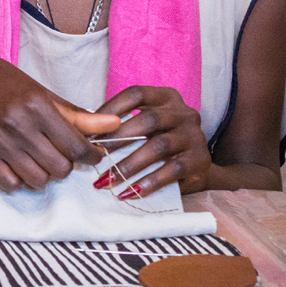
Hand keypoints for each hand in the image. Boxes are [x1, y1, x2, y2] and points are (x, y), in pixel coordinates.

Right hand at [0, 51, 120, 191]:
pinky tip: (18, 166)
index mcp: (38, 106)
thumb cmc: (2, 82)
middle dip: (65, 165)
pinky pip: (10, 183)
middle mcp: (18, 125)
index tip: (91, 155)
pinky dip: (18, 180)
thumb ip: (77, 115)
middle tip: (59, 155)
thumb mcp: (41, 92)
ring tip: (37, 160)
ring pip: (37, 180)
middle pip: (60, 168)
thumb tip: (114, 124)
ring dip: (43, 175)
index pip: (77, 146)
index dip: (91, 155)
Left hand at [94, 85, 210, 197]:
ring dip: (129, 164)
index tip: (90, 125)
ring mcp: (195, 135)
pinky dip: (149, 182)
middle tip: (95, 155)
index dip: (112, 107)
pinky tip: (130, 191)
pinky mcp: (201, 160)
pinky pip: (172, 170)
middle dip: (118, 138)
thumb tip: (85, 133)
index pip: (137, 94)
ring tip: (108, 179)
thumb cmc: (160, 141)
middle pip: (148, 120)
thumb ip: (123, 124)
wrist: (196, 166)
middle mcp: (184, 113)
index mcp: (166, 98)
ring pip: (158, 146)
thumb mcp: (145, 126)